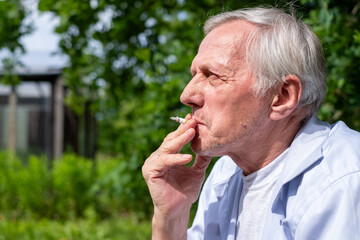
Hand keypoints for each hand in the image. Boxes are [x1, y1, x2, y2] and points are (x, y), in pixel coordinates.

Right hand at [142, 115, 211, 238]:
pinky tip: (188, 158)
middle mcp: (158, 157)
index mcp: (167, 155)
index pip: (175, 139)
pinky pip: (164, 162)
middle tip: (193, 121)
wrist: (178, 210)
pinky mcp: (150, 172)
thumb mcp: (197, 171)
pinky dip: (176, 159)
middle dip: (182, 130)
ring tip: (192, 133)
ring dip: (180, 140)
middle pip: (170, 140)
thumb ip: (202, 159)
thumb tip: (211, 145)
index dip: (184, 129)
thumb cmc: (185, 192)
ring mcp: (152, 163)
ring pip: (166, 148)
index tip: (195, 119)